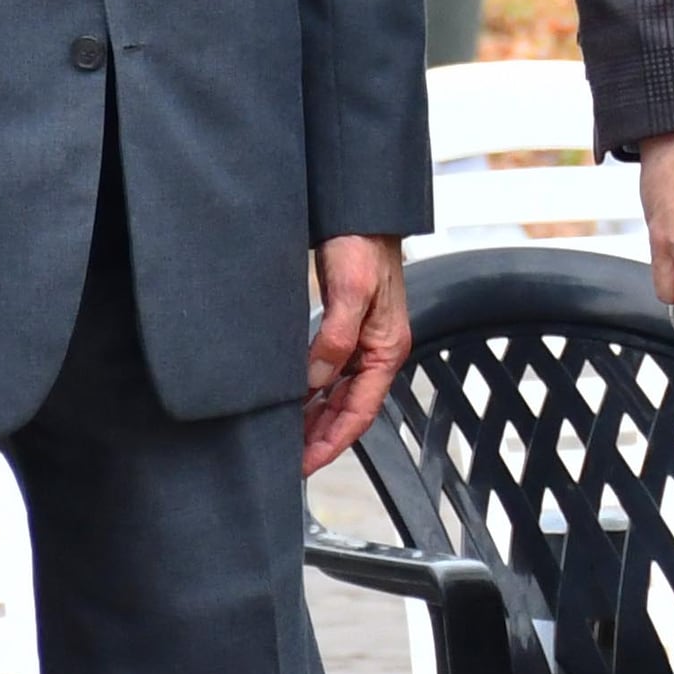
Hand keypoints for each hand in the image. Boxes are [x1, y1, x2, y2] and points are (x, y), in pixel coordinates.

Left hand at [307, 236, 410, 470]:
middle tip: (289, 461)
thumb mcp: (350, 290)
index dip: (332, 442)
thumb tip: (313, 381)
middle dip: (321, 438)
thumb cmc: (363, 243)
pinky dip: (313, 392)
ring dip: (315, 419)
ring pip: (339, 394)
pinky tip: (293, 399)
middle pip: (349, 409)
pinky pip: (332, 373)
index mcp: (386, 348)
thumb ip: (334, 338)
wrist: (361, 210)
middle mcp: (377, 350)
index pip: (360, 412)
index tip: (305, 464)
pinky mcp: (348, 327)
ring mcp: (364, 340)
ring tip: (286, 439)